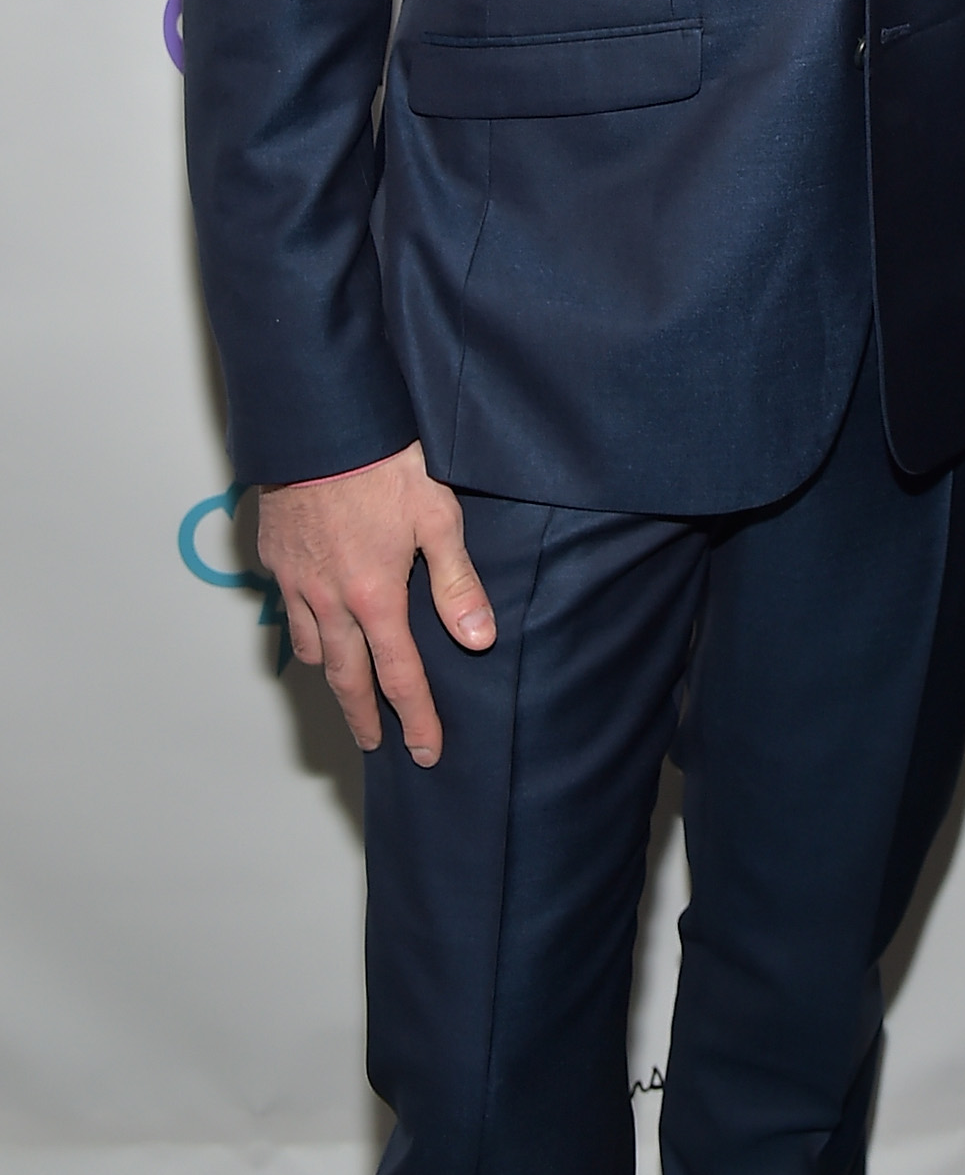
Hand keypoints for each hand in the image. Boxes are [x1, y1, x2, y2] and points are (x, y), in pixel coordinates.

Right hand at [256, 442, 494, 764]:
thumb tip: (478, 639)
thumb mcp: (438, 517)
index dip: (415, 718)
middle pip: (347, 678)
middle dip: (363, 717)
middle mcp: (330, 600)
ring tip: (349, 688)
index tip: (425, 751)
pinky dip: (304, 632)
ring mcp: (297, 582)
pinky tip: (316, 629)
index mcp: (375, 596)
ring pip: (312, 649)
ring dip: (332, 676)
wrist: (321, 423)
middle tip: (374, 744)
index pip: (399, 676)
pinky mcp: (275, 559)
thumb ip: (457, 583)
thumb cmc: (385, 463)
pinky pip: (288, 612)